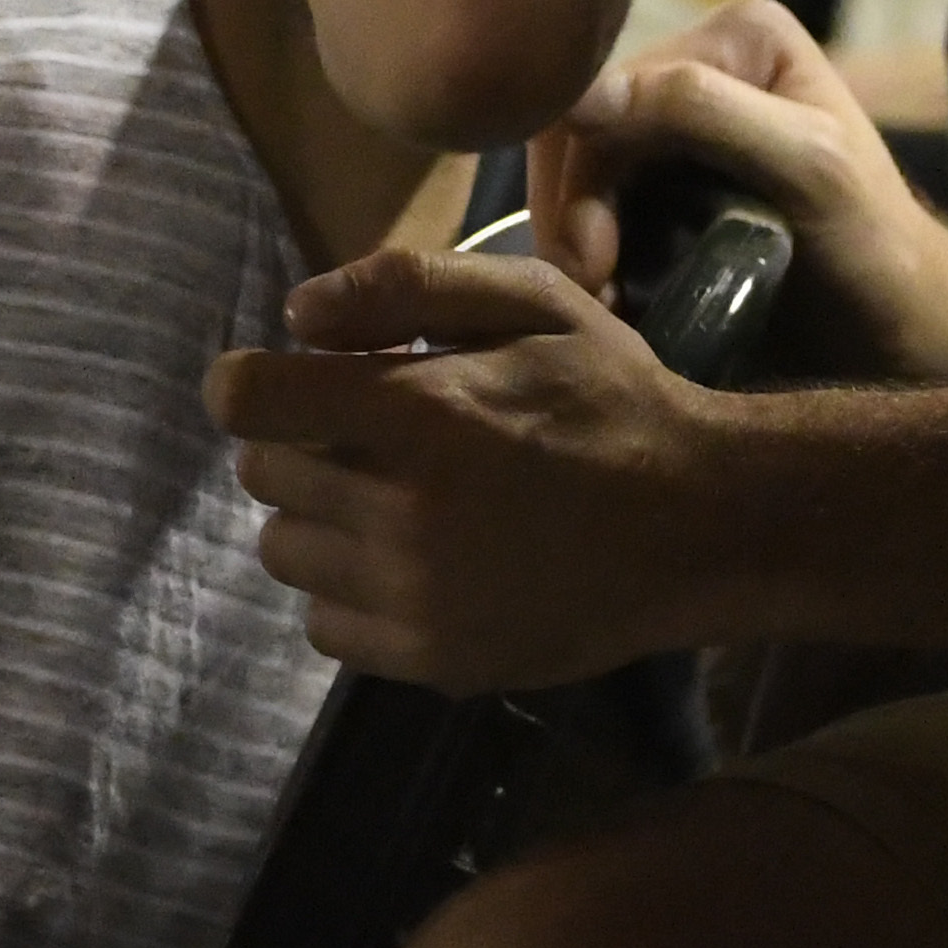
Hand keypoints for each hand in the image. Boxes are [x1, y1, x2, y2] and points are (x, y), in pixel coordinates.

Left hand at [204, 248, 728, 689]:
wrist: (700, 524)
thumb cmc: (609, 397)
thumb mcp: (529, 301)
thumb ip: (405, 287)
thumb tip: (294, 317)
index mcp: (419, 413)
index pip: (247, 401)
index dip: (253, 382)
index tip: (291, 382)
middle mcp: (404, 512)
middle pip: (261, 475)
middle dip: (300, 443)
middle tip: (374, 438)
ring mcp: (418, 598)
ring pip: (284, 551)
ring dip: (320, 519)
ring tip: (395, 500)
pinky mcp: (435, 660)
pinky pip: (325, 626)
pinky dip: (350, 593)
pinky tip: (413, 562)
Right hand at [529, 0, 947, 384]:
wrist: (914, 337)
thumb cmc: (879, 253)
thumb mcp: (808, 168)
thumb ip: (701, 112)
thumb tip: (582, 93)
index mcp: (736, 36)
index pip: (605, 88)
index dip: (580, 174)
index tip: (593, 264)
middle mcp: (704, 63)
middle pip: (584, 129)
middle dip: (573, 212)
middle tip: (591, 293)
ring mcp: (687, 124)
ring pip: (583, 171)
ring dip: (576, 238)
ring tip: (600, 303)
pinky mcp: (678, 181)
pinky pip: (604, 204)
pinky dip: (594, 251)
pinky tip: (612, 296)